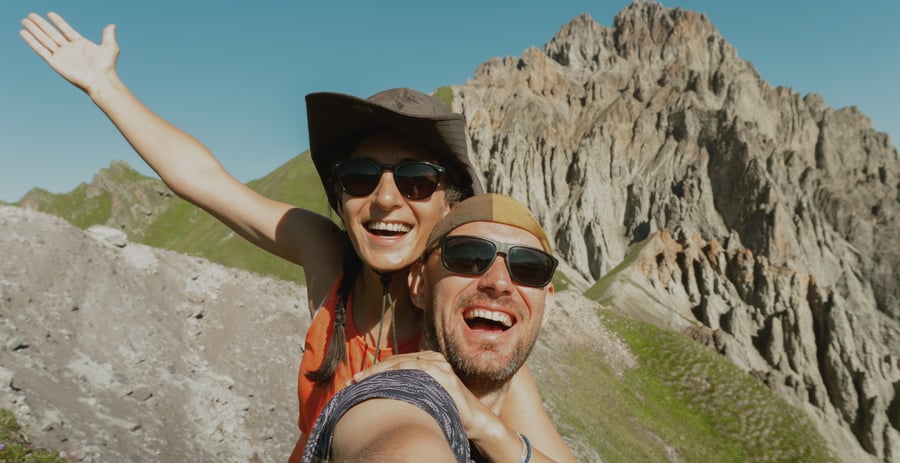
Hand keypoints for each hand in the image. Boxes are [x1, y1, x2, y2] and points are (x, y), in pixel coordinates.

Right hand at [20, 12, 119, 94]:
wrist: (101, 80)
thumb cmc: (107, 66)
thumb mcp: (110, 47)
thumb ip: (108, 35)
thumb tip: (112, 25)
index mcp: (80, 44)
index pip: (65, 29)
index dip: (58, 22)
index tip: (50, 14)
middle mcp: (69, 49)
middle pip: (51, 33)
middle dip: (41, 24)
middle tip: (30, 15)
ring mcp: (61, 55)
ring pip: (44, 39)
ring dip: (34, 30)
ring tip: (24, 20)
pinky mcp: (54, 62)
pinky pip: (40, 49)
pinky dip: (31, 41)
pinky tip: (23, 32)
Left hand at [352, 351, 492, 432]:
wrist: (473, 420)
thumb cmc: (446, 410)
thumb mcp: (425, 395)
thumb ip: (409, 388)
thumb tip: (382, 394)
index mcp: (428, 360)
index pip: (395, 361)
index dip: (375, 370)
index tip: (356, 380)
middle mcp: (433, 358)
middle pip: (396, 360)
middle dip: (373, 371)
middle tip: (354, 381)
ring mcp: (439, 365)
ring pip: (402, 363)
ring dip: (379, 371)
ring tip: (362, 381)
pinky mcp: (443, 374)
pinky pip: (416, 369)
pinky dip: (398, 372)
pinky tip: (383, 380)